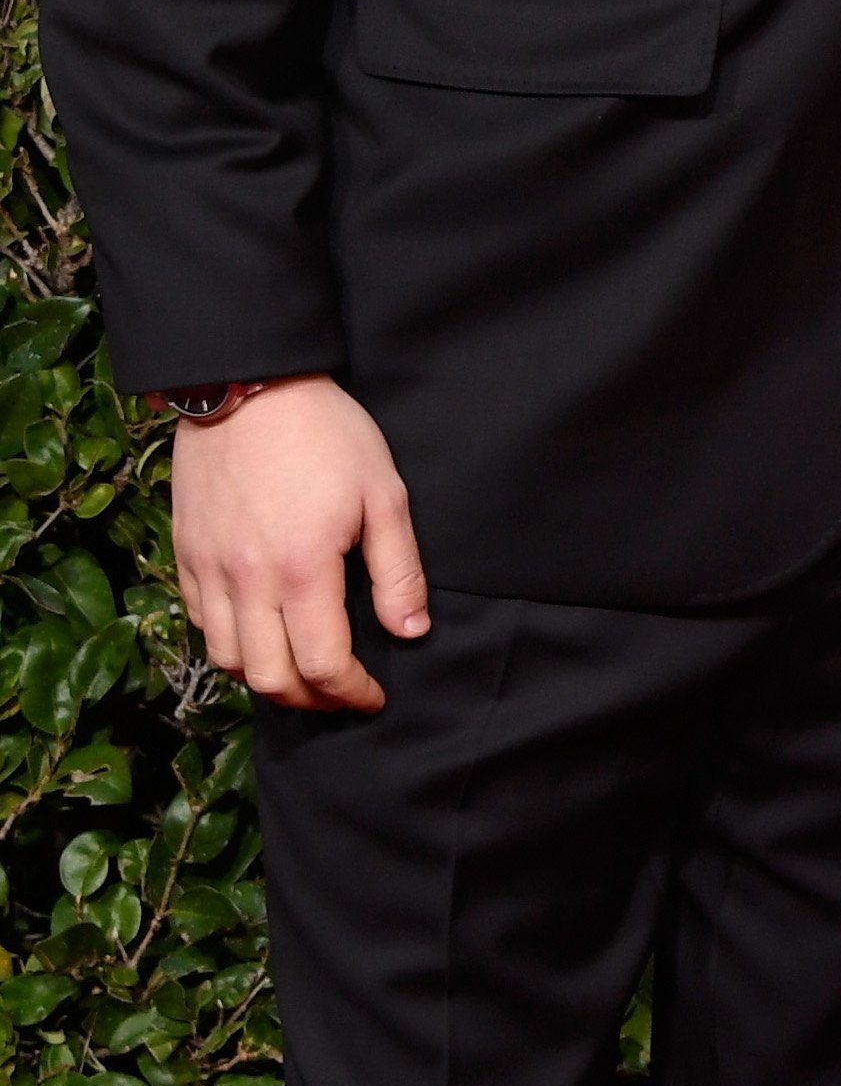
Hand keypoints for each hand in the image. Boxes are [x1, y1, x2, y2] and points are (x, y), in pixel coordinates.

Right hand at [168, 375, 429, 712]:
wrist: (251, 385)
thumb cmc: (326, 434)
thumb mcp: (382, 492)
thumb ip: (398, 570)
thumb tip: (410, 631)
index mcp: (302, 569)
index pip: (323, 664)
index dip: (351, 692)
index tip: (373, 695)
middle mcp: (248, 581)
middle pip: (270, 678)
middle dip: (311, 700)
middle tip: (339, 692)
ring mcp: (210, 570)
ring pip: (228, 661)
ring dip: (267, 678)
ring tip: (301, 667)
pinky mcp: (186, 555)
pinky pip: (201, 623)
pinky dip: (230, 644)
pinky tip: (260, 630)